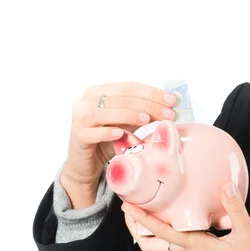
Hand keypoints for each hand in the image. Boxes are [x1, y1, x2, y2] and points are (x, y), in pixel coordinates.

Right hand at [61, 82, 176, 207]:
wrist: (87, 163)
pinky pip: (92, 132)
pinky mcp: (77, 136)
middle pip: (121, 98)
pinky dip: (107, 132)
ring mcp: (79, 117)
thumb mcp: (129, 122)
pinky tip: (120, 134)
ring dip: (128, 114)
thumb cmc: (109, 139)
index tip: (172, 101)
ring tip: (146, 119)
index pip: (129, 87)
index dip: (152, 92)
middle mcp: (87, 100)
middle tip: (167, 114)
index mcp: (100, 91)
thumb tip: (170, 106)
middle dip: (147, 104)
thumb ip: (144, 112)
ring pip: (105, 111)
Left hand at [121, 182, 249, 250]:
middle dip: (136, 226)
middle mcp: (191, 248)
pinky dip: (164, 227)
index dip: (142, 219)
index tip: (128, 206)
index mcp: (196, 245)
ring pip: (161, 242)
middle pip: (151, 242)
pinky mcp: (201, 248)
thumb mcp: (246, 233)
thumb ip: (235, 209)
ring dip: (147, 228)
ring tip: (142, 208)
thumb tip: (226, 186)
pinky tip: (171, 213)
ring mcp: (194, 249)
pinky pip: (174, 238)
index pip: (161, 232)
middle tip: (128, 206)